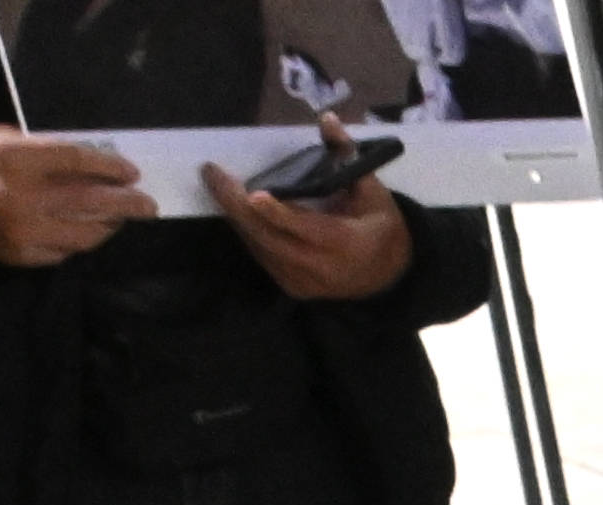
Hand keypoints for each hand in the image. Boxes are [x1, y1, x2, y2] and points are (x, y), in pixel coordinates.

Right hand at [0, 125, 150, 262]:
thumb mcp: (3, 137)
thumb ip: (45, 150)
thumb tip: (92, 162)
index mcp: (17, 160)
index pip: (77, 163)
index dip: (110, 168)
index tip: (132, 173)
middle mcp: (23, 197)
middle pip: (90, 202)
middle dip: (126, 204)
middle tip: (149, 206)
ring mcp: (22, 230)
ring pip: (83, 233)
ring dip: (109, 227)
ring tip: (122, 219)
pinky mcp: (20, 254)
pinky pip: (64, 252)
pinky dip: (81, 242)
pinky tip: (91, 233)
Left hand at [218, 157, 413, 298]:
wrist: (389, 277)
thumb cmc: (381, 228)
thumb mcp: (373, 190)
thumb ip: (347, 155)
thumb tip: (327, 119)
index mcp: (346, 243)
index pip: (305, 227)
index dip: (277, 212)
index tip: (253, 194)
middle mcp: (320, 267)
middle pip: (268, 236)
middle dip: (235, 205)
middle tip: (212, 174)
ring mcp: (303, 281)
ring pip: (259, 245)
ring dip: (236, 215)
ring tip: (218, 185)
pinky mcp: (291, 286)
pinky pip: (262, 254)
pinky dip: (248, 230)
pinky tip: (237, 208)